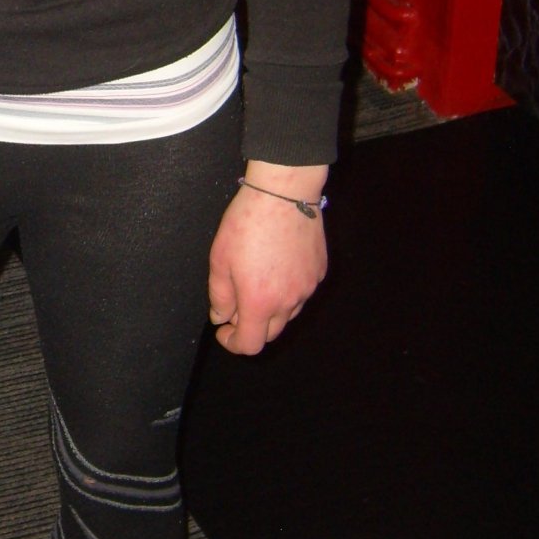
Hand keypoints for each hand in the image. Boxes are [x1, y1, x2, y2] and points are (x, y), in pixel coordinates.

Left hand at [207, 162, 328, 355]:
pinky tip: (276, 268)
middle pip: (270, 333)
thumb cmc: (247, 223)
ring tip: (256, 281)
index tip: (224, 331)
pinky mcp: (318, 272)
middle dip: (251, 327)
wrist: (283, 194)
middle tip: (235, 306)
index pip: (250, 344)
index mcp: (260, 302)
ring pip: (287, 314)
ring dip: (270, 309)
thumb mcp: (220, 259)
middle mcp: (288, 301)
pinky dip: (287, 291)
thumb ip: (220, 295)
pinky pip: (301, 292)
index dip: (233, 343)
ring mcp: (307, 287)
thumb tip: (221, 317)